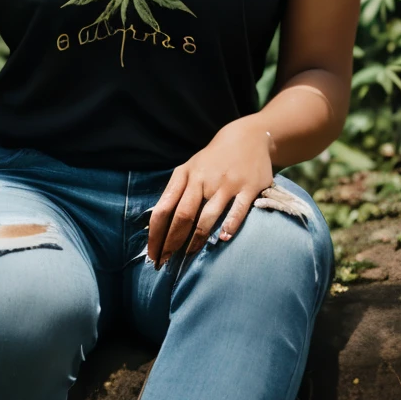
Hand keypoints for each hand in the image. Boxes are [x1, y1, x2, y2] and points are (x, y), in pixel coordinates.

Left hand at [148, 119, 274, 267]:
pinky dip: (230, 226)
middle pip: (182, 215)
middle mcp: (203, 179)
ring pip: (207, 216)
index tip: (152, 254)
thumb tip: (157, 226)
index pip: (163, 208)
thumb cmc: (212, 160)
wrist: (247, 137)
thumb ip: (175, 193)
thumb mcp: (189, 169)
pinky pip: (237, 210)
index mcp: (184, 175)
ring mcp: (226, 183)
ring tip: (189, 254)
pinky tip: (223, 238)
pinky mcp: (248, 187)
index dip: (156, 234)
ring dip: (197, 239)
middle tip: (166, 262)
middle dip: (171, 242)